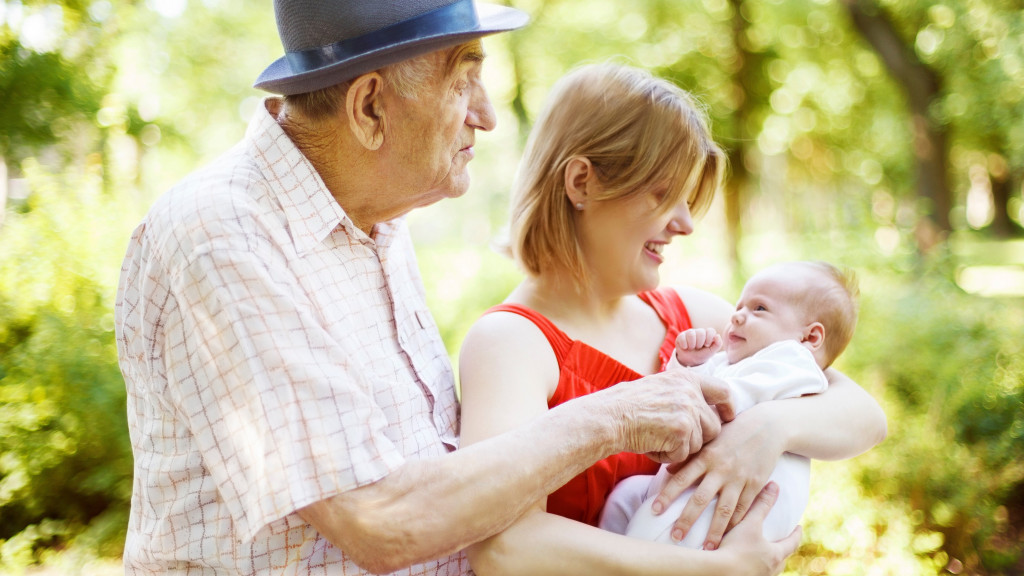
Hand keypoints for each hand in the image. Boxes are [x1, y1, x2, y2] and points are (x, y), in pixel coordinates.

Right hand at [599, 369, 728, 462]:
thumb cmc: (628, 405)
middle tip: (675, 441)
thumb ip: (682, 394)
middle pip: (714, 426)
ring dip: (680, 448)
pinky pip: (683, 455)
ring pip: (699, 443)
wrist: (610, 416)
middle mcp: (690, 392)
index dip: (729, 407)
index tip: (728, 417)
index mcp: (686, 378)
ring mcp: (688, 411)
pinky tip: (650, 445)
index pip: (723, 391)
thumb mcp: (659, 387)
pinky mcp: (682, 432)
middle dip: (698, 439)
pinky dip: (666, 456)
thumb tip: (704, 409)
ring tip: (655, 438)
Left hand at [651, 404, 782, 548]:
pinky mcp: (755, 485)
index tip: (655, 510)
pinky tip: (728, 536)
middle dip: (687, 520)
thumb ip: (690, 455)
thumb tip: (668, 470)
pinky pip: (743, 509)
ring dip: (714, 531)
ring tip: (706, 548)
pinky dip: (735, 524)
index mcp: (706, 456)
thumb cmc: (733, 431)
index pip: (681, 478)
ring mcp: (739, 478)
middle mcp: (721, 469)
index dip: (667, 495)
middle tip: (675, 537)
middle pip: (700, 499)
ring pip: (723, 509)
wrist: (768, 426)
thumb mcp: (710, 438)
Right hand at [675, 328, 722, 366]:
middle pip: (701, 333)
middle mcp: (699, 331)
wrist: (691, 361)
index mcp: (707, 334)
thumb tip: (717, 336)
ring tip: (691, 348)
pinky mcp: (681, 336)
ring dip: (692, 345)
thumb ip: (718, 344)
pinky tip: (685, 347)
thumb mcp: (712, 351)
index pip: (710, 331)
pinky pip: (682, 337)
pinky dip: (684, 345)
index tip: (707, 345)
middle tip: (698, 348)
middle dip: (700, 343)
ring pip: (691, 334)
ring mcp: (689, 333)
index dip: (709, 338)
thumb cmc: (702, 354)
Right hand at [717, 482, 801, 575]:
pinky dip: (754, 567)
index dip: (796, 534)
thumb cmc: (736, 548)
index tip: (798, 527)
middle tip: (781, 540)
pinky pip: (755, 573)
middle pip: (782, 559)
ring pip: (769, 569)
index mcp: (775, 555)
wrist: (718, 572)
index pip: (792, 543)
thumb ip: (762, 504)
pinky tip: (745, 563)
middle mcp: (771, 570)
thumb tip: (774, 486)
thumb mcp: (750, 523)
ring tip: (762, 553)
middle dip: (783, 549)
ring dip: (768, 561)